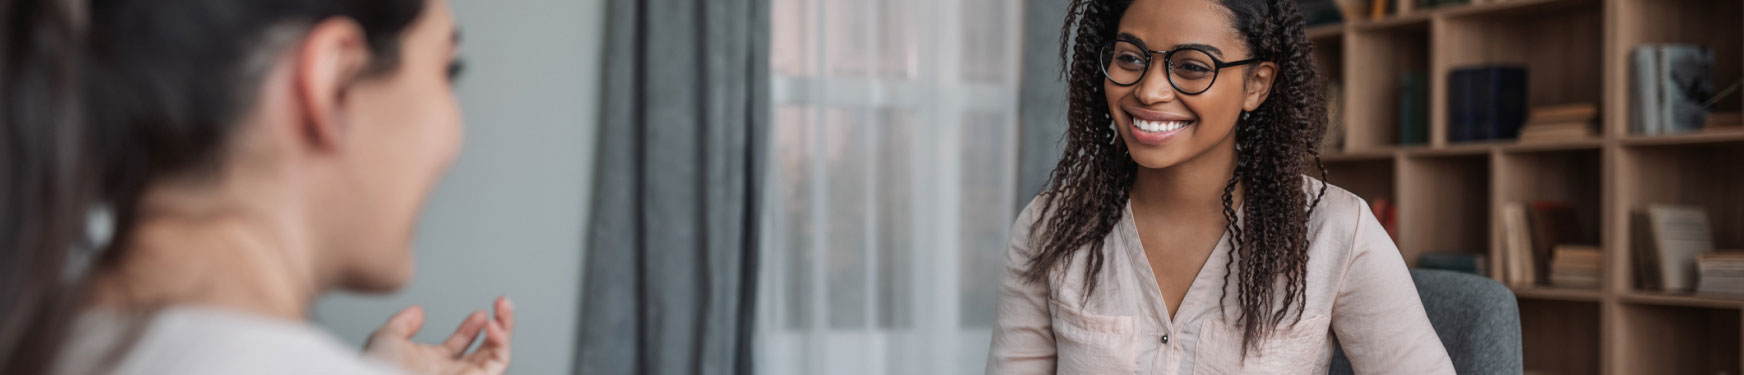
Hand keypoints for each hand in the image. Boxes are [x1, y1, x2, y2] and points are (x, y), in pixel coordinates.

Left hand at [364, 296, 515, 374]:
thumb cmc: (379, 369)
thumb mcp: (386, 338)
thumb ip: (402, 323)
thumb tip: (417, 311)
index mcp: (432, 365)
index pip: (460, 346)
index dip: (471, 328)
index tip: (480, 312)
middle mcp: (453, 374)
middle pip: (486, 350)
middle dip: (499, 324)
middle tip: (502, 302)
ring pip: (499, 355)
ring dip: (506, 328)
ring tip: (503, 306)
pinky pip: (500, 363)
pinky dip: (502, 342)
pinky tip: (493, 325)